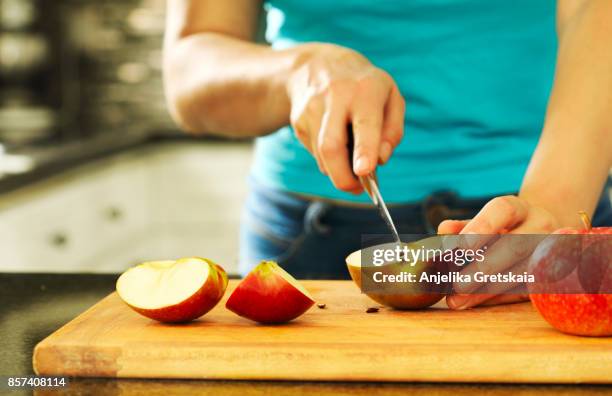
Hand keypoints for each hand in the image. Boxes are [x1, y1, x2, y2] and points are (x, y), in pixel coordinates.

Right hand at [287, 44, 404, 192]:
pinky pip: (314, 151)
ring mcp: (312, 109)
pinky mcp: (298, 121)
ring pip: (321, 155)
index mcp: (365, 90)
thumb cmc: (364, 87)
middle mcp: (335, 97)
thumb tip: (380, 160)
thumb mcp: (390, 98)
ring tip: (350, 163)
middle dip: (343, 176)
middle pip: (331, 146)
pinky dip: (327, 158)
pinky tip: (335, 142)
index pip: (364, 124)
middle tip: (356, 189)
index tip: (364, 171)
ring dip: (337, 170)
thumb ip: (392, 131)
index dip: (364, 150)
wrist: (316, 65)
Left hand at [438, 195, 560, 309]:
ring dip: (486, 290)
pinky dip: (496, 299)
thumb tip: (444, 231)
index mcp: (519, 208)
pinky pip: (524, 291)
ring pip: (521, 273)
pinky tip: (473, 303)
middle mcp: (540, 226)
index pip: (504, 210)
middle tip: (457, 284)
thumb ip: (461, 227)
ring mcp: (551, 252)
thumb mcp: (482, 223)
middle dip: (483, 267)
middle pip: (515, 245)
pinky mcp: (552, 276)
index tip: (462, 246)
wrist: (540, 236)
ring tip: (457, 299)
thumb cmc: (503, 229)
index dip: (482, 226)